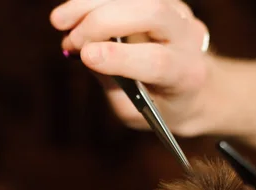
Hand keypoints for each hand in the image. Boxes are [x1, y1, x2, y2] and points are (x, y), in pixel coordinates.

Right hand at [49, 0, 211, 135]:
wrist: (195, 90)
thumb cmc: (161, 106)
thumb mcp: (136, 113)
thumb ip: (114, 87)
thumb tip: (86, 52)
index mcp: (187, 75)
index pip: (157, 60)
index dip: (120, 57)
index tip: (85, 56)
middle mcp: (188, 38)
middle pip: (151, 13)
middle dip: (103, 22)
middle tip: (70, 41)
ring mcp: (178, 14)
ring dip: (93, 4)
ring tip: (60, 22)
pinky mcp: (163, 1)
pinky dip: (97, 0)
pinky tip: (74, 12)